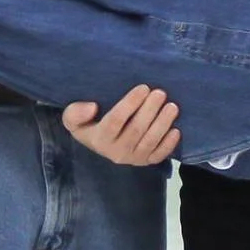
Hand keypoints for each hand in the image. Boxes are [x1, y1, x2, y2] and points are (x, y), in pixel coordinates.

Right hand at [62, 85, 179, 165]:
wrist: (97, 143)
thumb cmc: (88, 124)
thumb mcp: (72, 118)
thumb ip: (75, 113)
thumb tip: (92, 107)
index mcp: (99, 139)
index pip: (115, 121)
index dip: (130, 104)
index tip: (143, 88)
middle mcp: (116, 151)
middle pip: (136, 130)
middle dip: (150, 110)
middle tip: (160, 93)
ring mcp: (133, 158)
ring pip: (150, 141)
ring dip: (162, 124)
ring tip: (172, 107)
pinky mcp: (145, 161)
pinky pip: (159, 155)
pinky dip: (169, 144)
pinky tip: (176, 130)